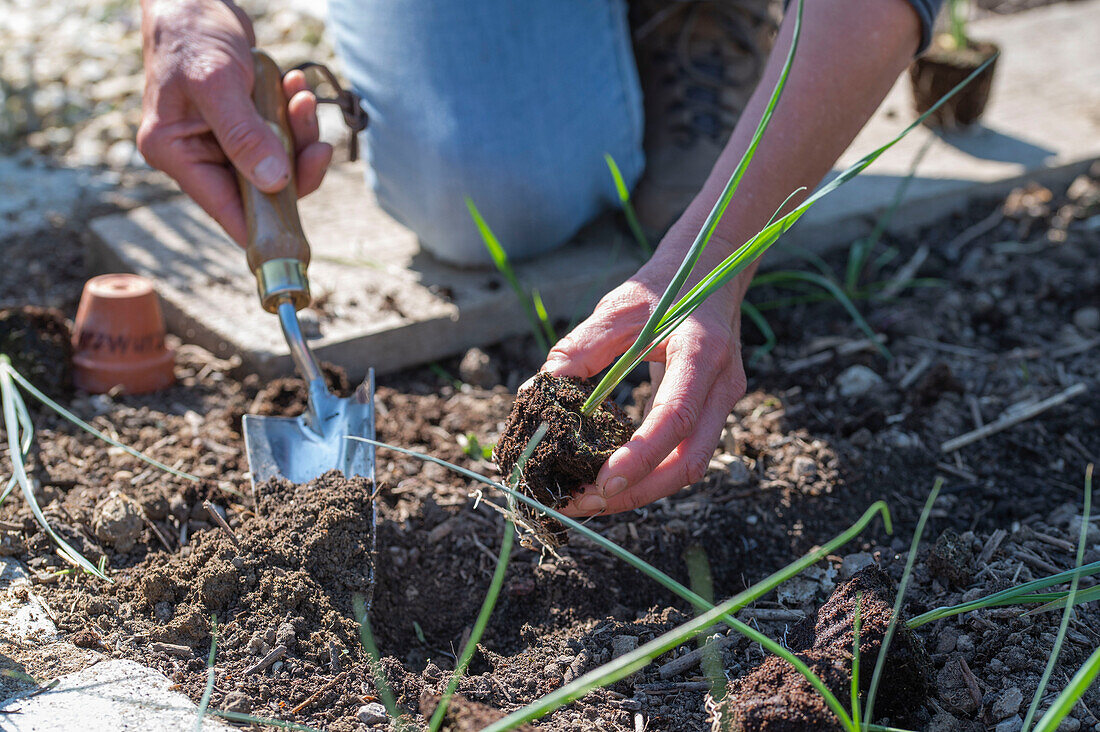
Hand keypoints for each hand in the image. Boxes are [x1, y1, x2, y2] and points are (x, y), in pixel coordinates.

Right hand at [137, 0, 331, 245]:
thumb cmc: (191, 34)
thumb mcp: (216, 83)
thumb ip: (244, 135)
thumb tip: (274, 184)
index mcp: (176, 154)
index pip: (226, 211)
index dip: (265, 227)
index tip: (301, 238)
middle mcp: (197, 154)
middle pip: (260, 191)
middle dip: (293, 167)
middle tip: (317, 145)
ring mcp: (222, 140)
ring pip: (277, 163)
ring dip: (299, 136)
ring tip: (301, 99)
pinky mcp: (245, 124)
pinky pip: (281, 136)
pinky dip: (294, 117)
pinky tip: (294, 87)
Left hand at [543, 234, 749, 516]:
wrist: (711, 271)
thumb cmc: (661, 287)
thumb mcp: (616, 309)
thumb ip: (578, 349)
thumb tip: (535, 392)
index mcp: (702, 351)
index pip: (675, 416)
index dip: (639, 456)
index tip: (599, 483)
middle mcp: (722, 384)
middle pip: (689, 460)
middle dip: (637, 491)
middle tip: (583, 503)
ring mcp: (723, 402)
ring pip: (689, 465)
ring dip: (641, 491)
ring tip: (589, 499)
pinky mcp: (713, 412)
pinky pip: (684, 454)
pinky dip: (648, 473)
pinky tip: (610, 478)